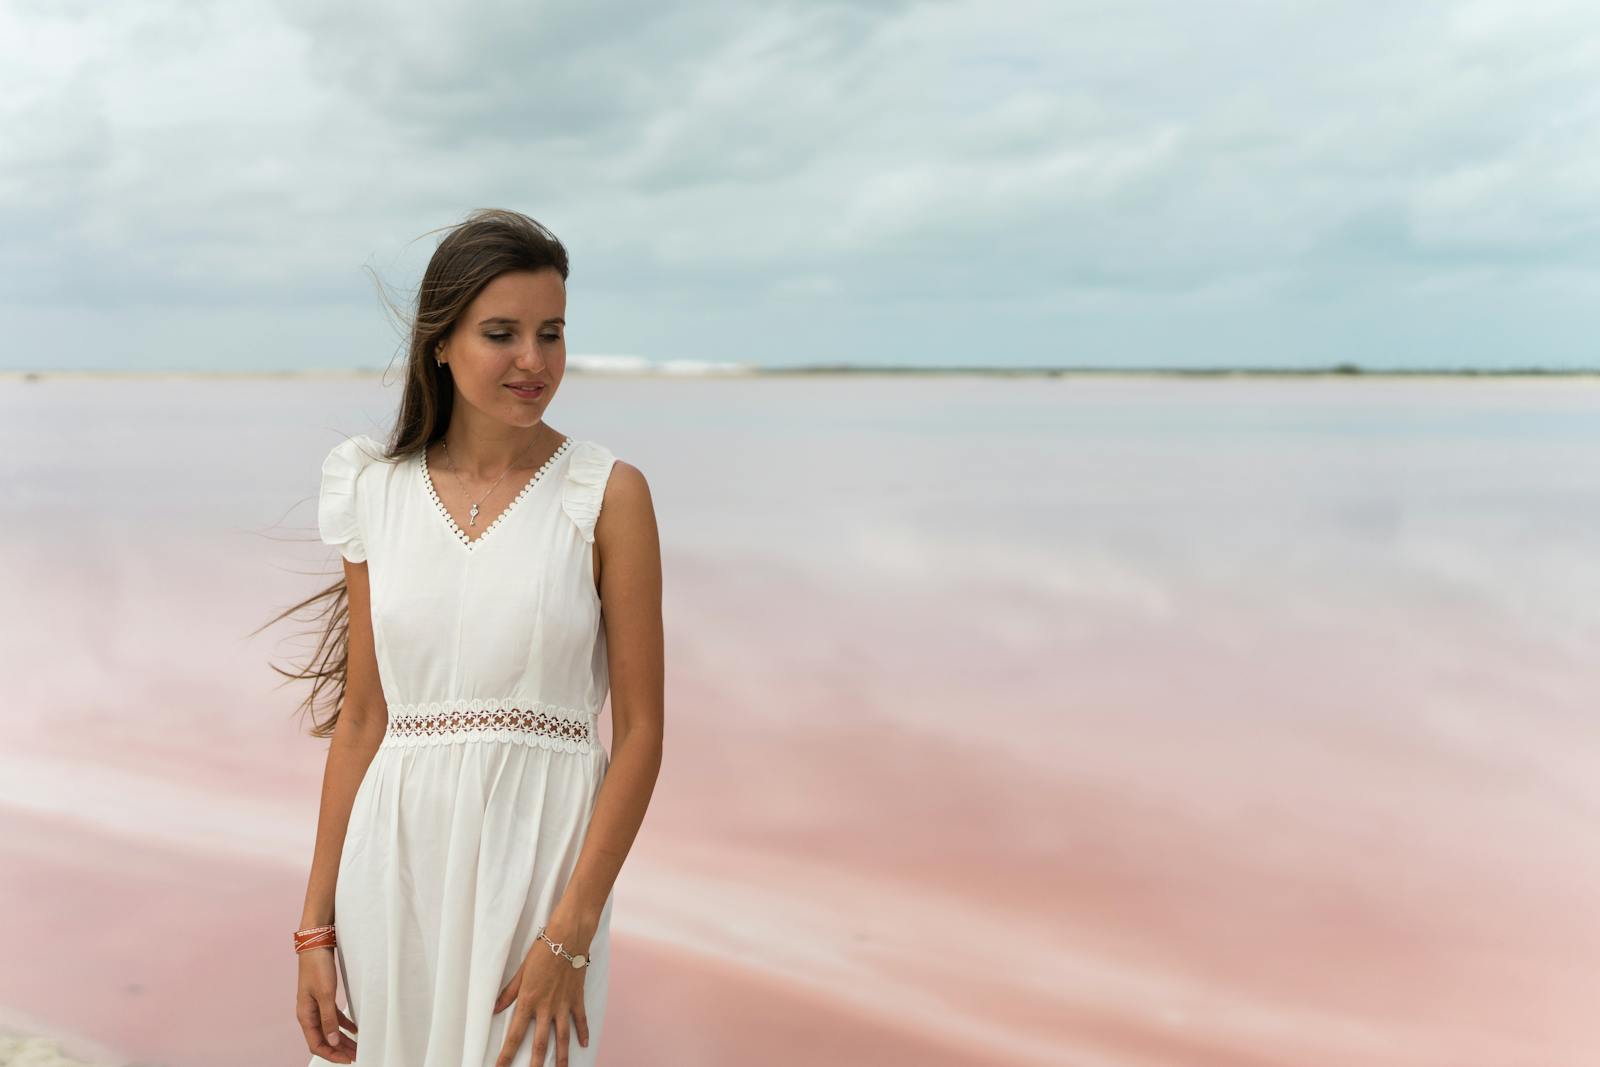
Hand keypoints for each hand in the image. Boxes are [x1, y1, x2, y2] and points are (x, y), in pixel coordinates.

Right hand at [296, 948, 357, 1062]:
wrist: (316, 945)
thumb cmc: (318, 968)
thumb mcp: (325, 995)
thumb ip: (329, 1019)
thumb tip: (332, 1042)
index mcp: (306, 1016)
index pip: (317, 1044)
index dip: (332, 1054)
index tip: (348, 1059)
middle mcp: (309, 1014)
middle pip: (324, 1039)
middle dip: (340, 1049)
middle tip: (357, 1055)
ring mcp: (316, 1006)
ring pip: (330, 1029)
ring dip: (343, 1039)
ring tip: (357, 1046)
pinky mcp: (323, 998)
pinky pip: (333, 1017)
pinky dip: (343, 1025)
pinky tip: (355, 1029)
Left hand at [493, 923, 591, 1066]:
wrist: (568, 936)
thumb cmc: (542, 950)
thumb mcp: (521, 971)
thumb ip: (508, 993)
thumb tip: (494, 1009)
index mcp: (528, 1000)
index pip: (515, 1034)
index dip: (506, 1054)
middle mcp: (546, 1007)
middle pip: (539, 1042)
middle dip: (534, 1064)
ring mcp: (563, 1004)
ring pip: (562, 1037)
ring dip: (560, 1057)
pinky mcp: (577, 998)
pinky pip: (580, 1020)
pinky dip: (583, 1033)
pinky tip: (583, 1045)